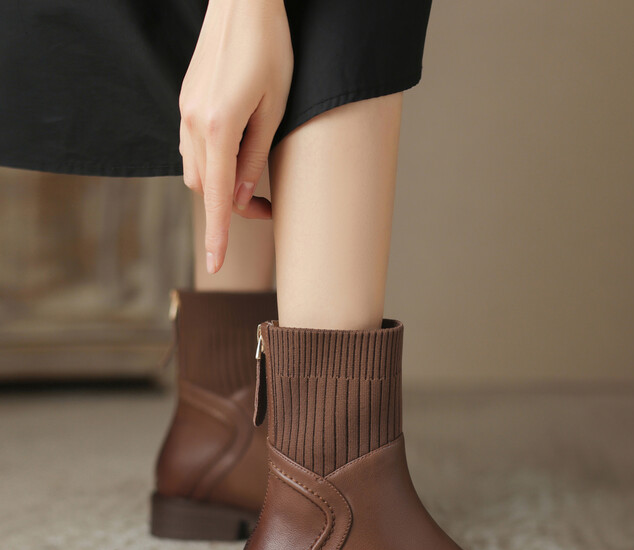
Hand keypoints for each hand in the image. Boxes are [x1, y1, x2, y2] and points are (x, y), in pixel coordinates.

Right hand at [179, 0, 292, 272]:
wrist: (242, 0)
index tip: (215, 265)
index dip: (218, 235)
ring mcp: (184, 111)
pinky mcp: (186, 102)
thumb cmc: (270, 48)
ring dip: (223, 185)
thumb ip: (256, 155)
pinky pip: (192, 149)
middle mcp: (193, 123)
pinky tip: (235, 152)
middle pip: (206, 188)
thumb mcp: (276, 107)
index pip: (218, 197)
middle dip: (233, 206)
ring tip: (256, 178)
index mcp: (218, 126)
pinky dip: (212, 163)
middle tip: (269, 205)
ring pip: (197, 171)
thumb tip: (244, 195)